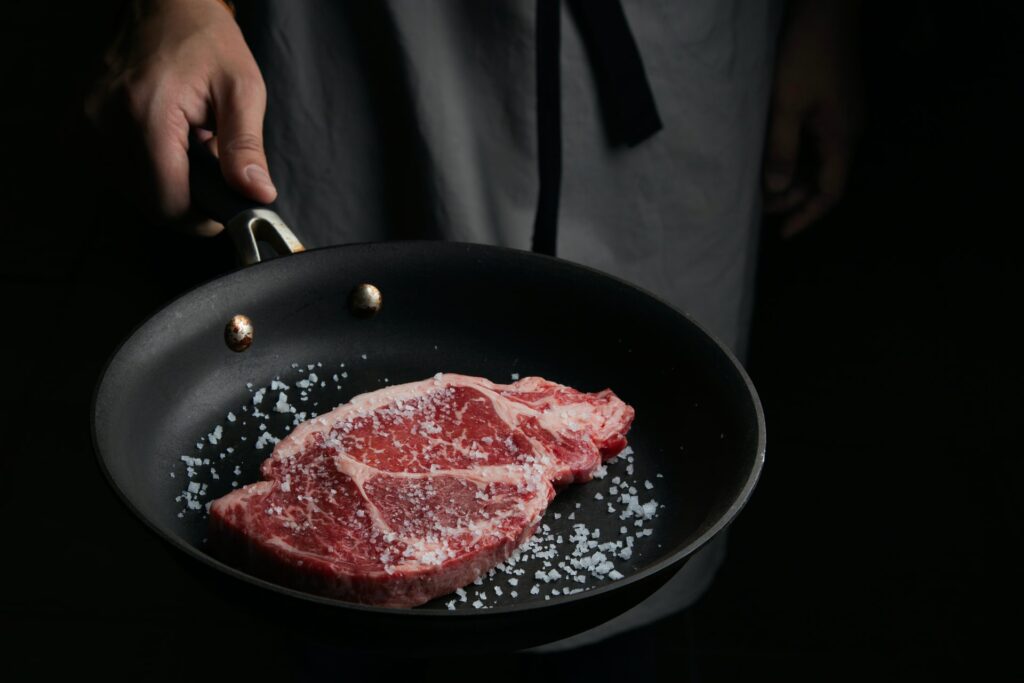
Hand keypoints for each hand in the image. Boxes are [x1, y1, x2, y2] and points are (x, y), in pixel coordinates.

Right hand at [86, 0, 274, 234]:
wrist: (164, 6)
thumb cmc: (206, 42)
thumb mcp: (242, 90)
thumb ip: (246, 147)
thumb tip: (256, 195)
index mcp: (146, 114)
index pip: (169, 204)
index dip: (201, 218)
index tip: (222, 206)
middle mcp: (105, 123)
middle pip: (150, 205)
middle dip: (188, 197)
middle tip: (209, 162)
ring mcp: (85, 126)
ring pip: (133, 194)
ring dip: (166, 183)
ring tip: (186, 144)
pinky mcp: (77, 128)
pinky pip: (115, 175)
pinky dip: (143, 170)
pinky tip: (161, 142)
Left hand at [763, 0, 863, 238]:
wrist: (827, 10)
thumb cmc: (806, 56)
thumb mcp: (786, 106)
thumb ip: (781, 149)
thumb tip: (776, 191)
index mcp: (841, 138)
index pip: (830, 193)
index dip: (807, 216)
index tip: (783, 233)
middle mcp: (848, 132)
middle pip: (823, 179)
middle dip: (792, 197)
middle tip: (758, 205)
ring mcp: (843, 117)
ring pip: (817, 161)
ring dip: (791, 175)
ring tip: (760, 184)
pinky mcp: (834, 104)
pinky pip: (816, 142)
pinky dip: (795, 155)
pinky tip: (773, 155)